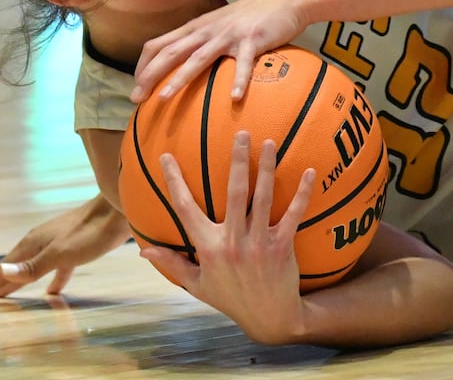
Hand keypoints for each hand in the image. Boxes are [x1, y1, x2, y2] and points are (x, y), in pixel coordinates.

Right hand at [0, 194, 131, 305]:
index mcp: (31, 246)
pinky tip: (53, 292)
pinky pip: (54, 269)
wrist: (121, 208)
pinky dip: (49, 282)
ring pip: (27, 269)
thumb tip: (1, 271)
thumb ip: (33, 265)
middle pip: (6, 270)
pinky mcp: (74, 248)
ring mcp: (55, 244)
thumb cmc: (92, 231)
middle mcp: (38, 244)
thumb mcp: (62, 252)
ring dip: (11, 284)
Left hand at [132, 0, 308, 102]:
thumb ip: (204, 42)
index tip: (136, 87)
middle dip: (150, 75)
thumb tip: (187, 67)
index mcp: (197, 27)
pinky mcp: (253, 39)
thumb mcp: (221, 25)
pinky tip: (234, 98)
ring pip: (198, 57)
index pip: (159, 44)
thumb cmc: (253, 16)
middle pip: (170, 52)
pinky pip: (243, 63)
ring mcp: (229, 34)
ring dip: (179, 78)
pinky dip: (238, 80)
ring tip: (165, 98)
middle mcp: (207, 30)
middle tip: (136, 99)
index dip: (143, 65)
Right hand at [141, 132, 316, 344]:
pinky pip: (293, 215)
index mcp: (207, 247)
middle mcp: (232, 242)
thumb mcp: (196, 284)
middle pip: (234, 193)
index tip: (166, 156)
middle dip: (238, 161)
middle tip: (242, 133)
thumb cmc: (230, 298)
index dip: (174, 182)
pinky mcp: (282, 246)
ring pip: (263, 198)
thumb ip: (172, 264)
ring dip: (267, 168)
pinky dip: (301, 193)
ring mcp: (258, 243)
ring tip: (270, 142)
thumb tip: (143, 250)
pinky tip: (309, 172)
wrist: (268, 318)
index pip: (185, 209)